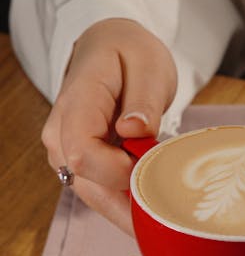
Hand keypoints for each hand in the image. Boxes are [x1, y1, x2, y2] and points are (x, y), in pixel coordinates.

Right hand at [42, 18, 176, 234]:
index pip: (84, 154)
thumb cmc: (130, 54)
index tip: (154, 163)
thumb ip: (143, 100)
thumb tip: (134, 130)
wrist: (110, 49)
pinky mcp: (80, 166)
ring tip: (168, 204)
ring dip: (132, 207)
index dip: (121, 170)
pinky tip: (154, 204)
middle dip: (132, 201)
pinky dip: (129, 203)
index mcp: (76, 104)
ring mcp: (66, 154)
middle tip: (173, 203)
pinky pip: (103, 195)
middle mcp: (61, 135)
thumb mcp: (148, 64)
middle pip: (90, 186)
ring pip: (97, 198)